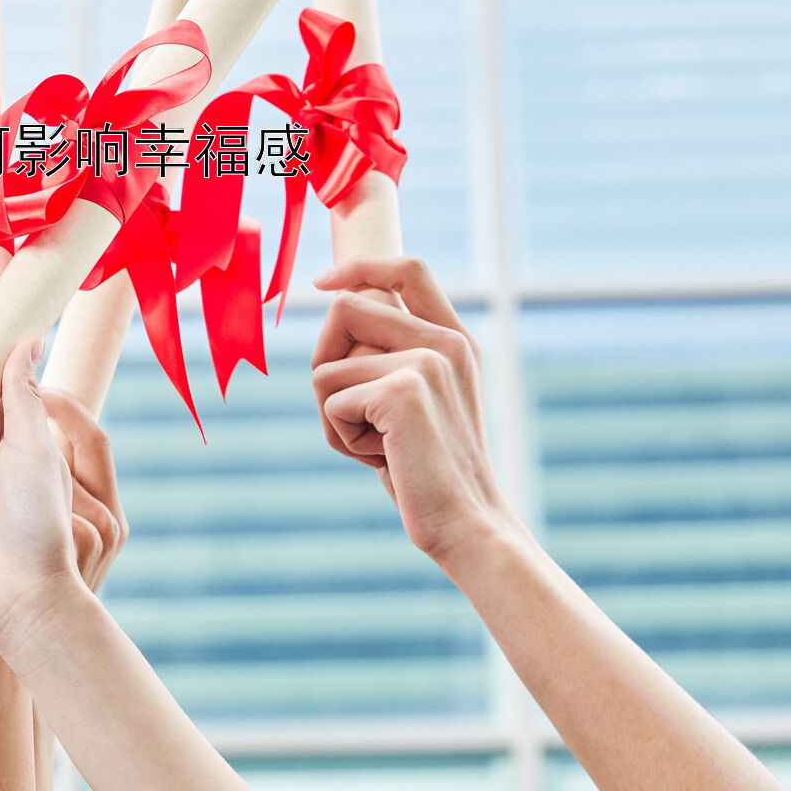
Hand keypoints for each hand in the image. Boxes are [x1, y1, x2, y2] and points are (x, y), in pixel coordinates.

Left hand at [310, 257, 510, 564]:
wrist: (467, 525)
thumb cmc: (427, 471)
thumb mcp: (415, 403)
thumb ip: (388, 358)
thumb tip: (336, 309)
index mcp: (455, 339)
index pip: (408, 269)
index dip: (359, 266)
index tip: (322, 282)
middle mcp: (446, 341)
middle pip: (344, 310)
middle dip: (326, 365)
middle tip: (358, 419)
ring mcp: (427, 361)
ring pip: (326, 365)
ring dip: (332, 413)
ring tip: (379, 444)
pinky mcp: (402, 390)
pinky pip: (329, 400)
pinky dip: (339, 436)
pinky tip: (382, 458)